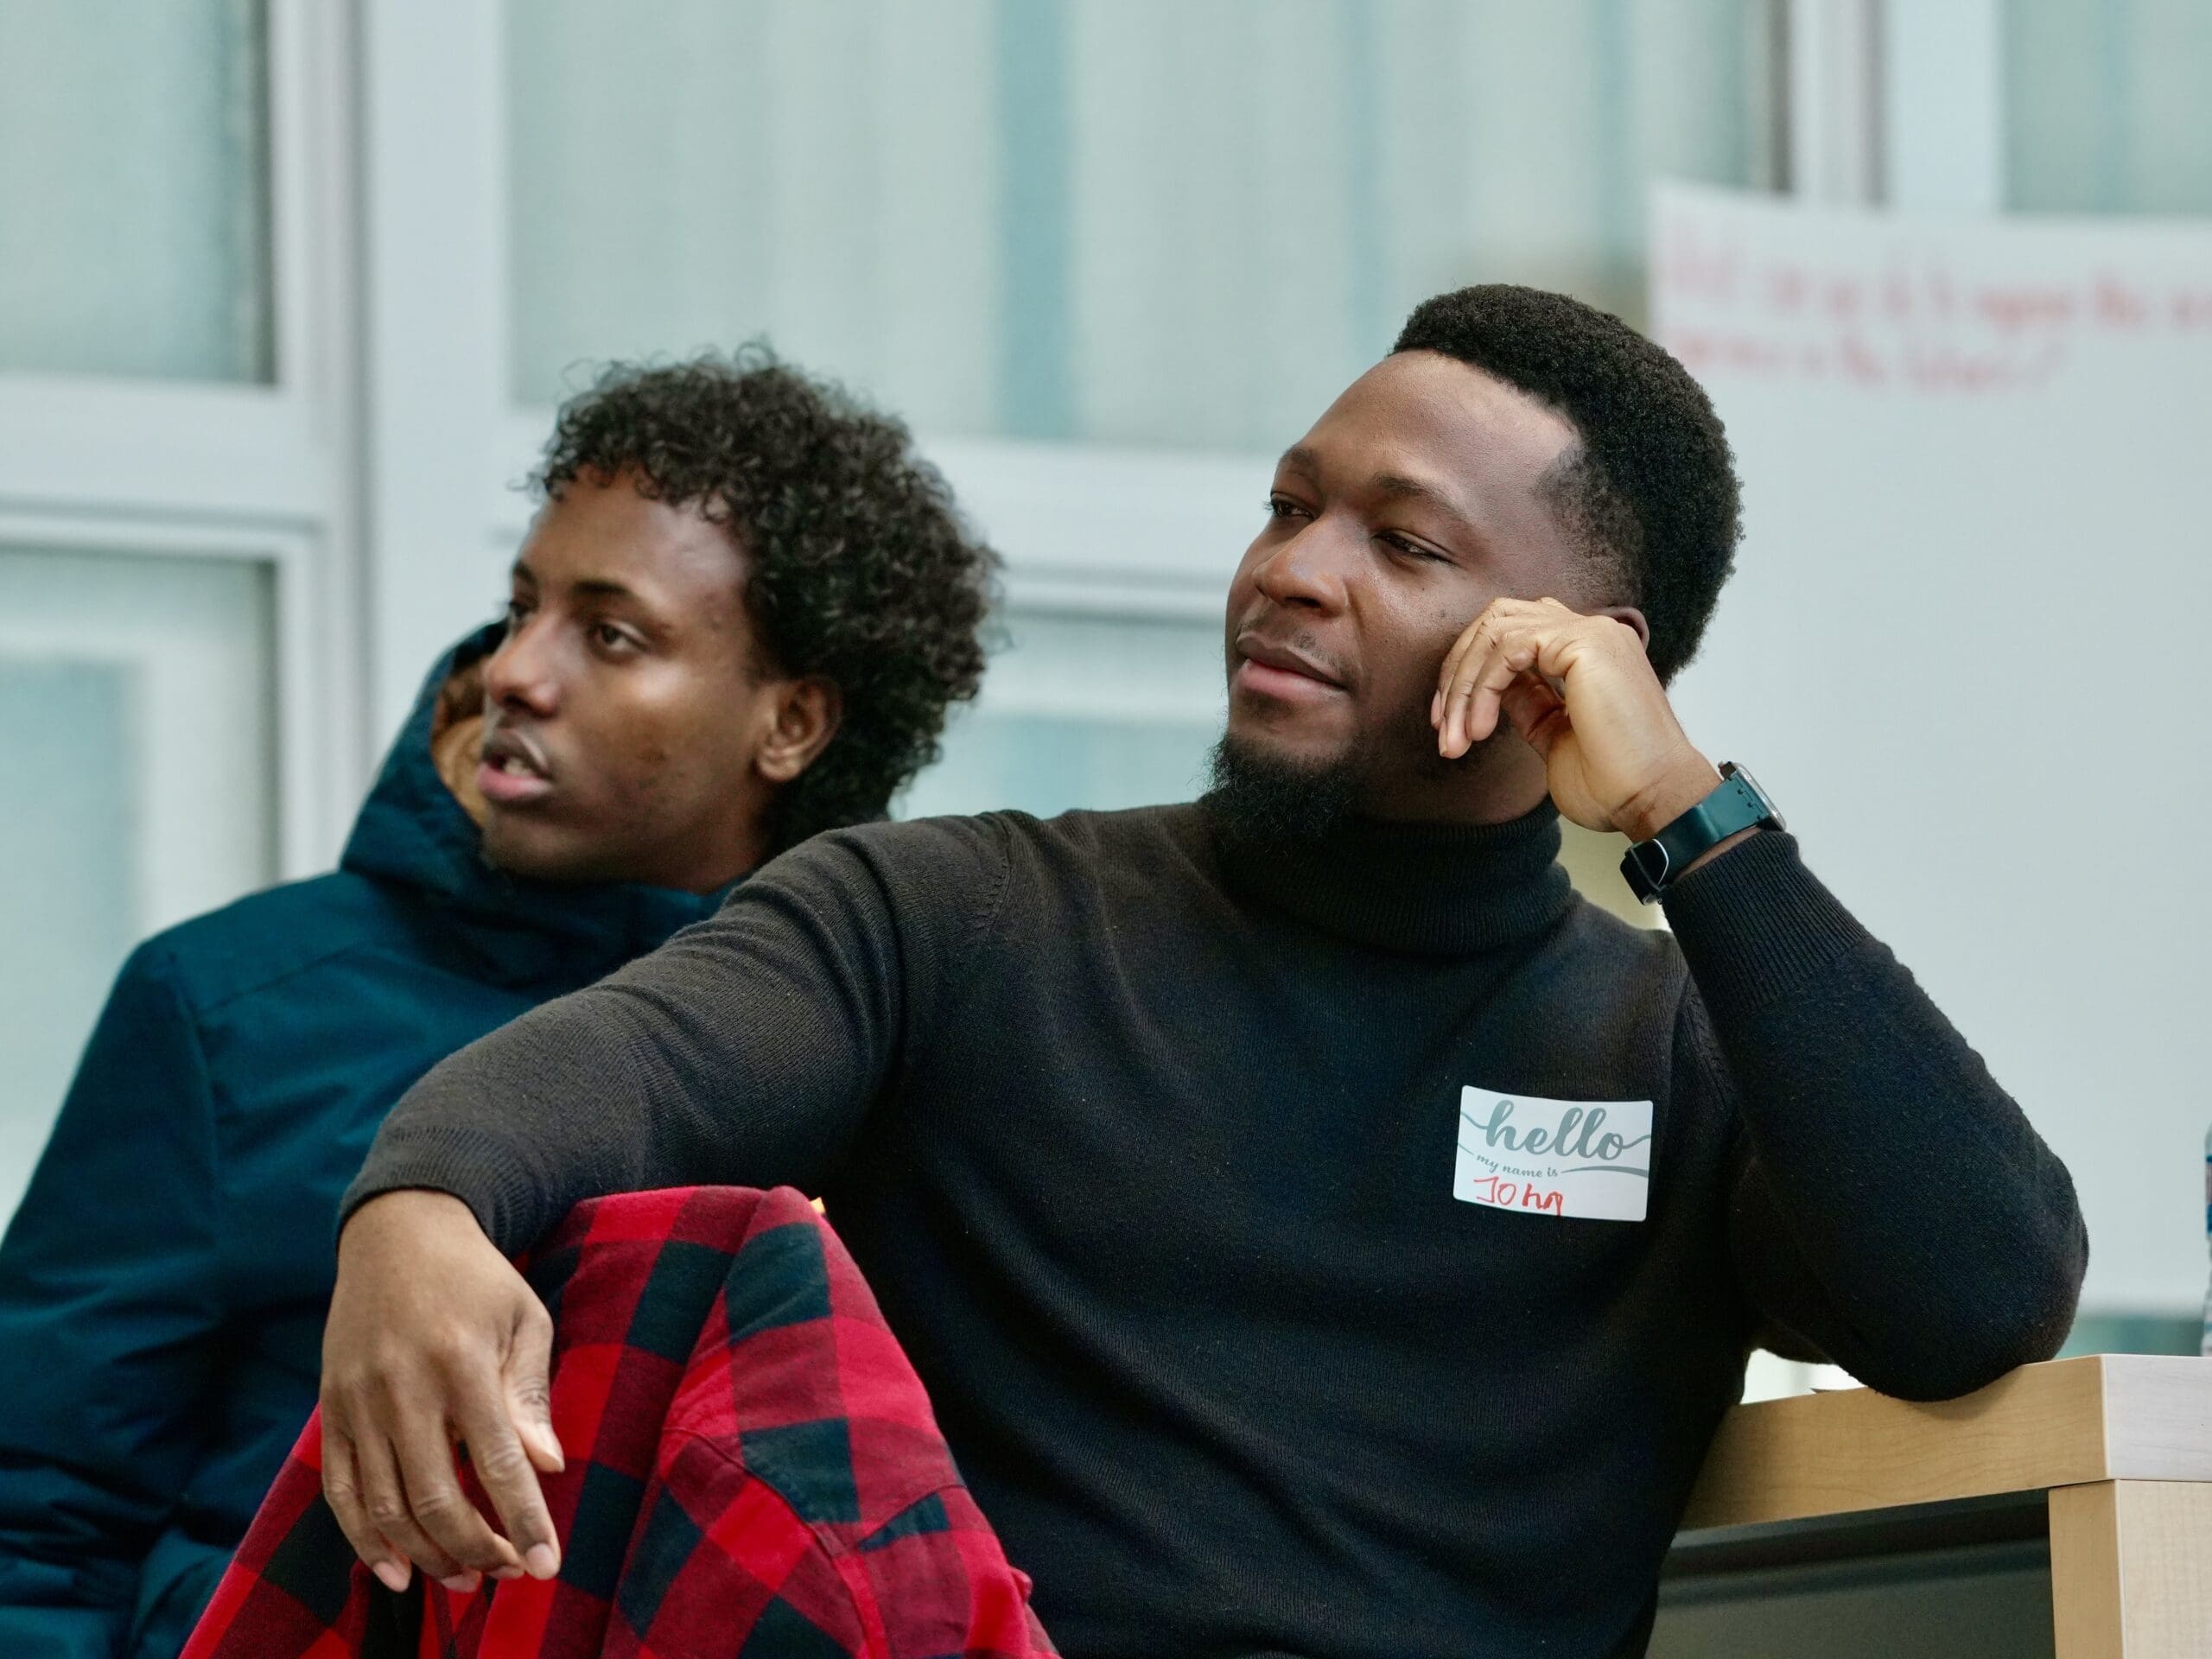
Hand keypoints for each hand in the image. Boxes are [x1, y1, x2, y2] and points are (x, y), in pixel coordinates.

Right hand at [320, 1190, 564, 1593]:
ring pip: (384, 1505)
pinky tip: (394, 1571)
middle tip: (504, 1574)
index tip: (545, 1565)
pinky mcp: (330, 1409)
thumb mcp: (524, 1317)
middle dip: (474, 1549)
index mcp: (461, 1361)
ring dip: (425, 1555)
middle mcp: (403, 1386)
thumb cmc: (476, 1278)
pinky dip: (364, 1540)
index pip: (495, 1461)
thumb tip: (547, 1466)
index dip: (521, 1519)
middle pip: (434, 1497)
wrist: (396, 1232)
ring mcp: (358, 1401)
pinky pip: (340, 1491)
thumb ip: (530, 1392)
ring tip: (462, 1581)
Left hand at [1431, 597, 1720, 840]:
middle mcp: (1591, 633)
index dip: (1469, 673)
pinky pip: (1509, 649)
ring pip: (1496, 632)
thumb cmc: (1614, 782)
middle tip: (1443, 726)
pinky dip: (1483, 687)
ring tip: (1458, 738)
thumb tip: (1493, 688)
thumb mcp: (1552, 735)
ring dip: (1464, 686)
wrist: (1655, 801)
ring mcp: (1591, 633)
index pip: (1511, 634)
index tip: (1449, 724)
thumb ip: (1527, 702)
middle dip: (1458, 672)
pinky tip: (1480, 729)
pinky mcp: (1586, 644)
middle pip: (1496, 621)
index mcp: (1586, 651)